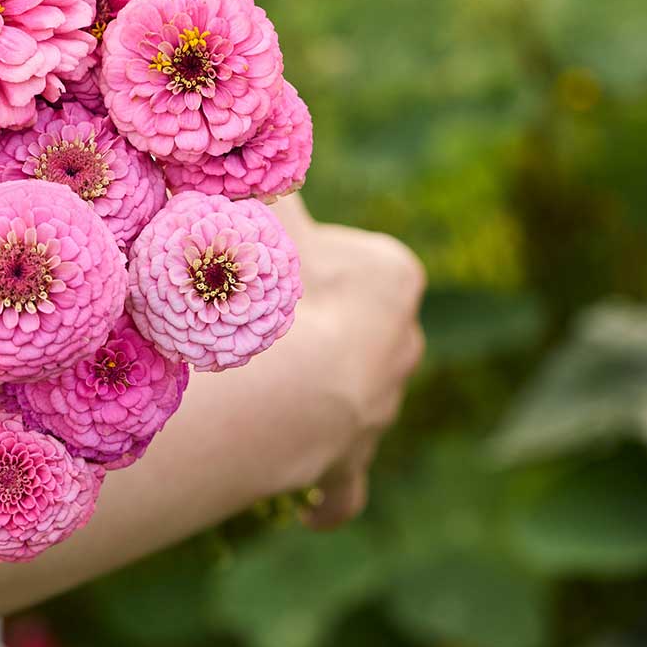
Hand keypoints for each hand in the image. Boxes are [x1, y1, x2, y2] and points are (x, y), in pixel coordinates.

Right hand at [263, 192, 426, 528]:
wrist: (287, 391)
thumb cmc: (277, 291)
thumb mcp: (265, 216)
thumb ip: (260, 182)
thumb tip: (244, 136)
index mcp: (391, 279)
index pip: (351, 257)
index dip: (306, 258)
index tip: (265, 263)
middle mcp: (402, 345)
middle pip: (354, 327)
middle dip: (312, 326)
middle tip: (252, 321)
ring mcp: (379, 410)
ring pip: (349, 397)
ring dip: (311, 394)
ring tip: (253, 388)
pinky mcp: (351, 465)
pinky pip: (344, 485)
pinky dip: (326, 496)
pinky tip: (309, 510)